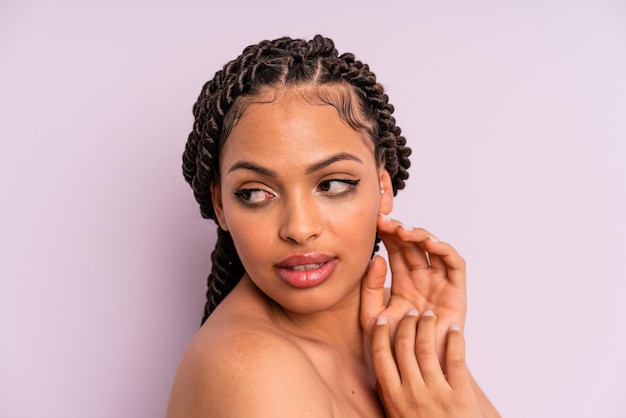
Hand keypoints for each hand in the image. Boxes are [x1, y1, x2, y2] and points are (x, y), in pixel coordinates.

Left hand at [361, 214, 466, 364]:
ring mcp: (440, 283)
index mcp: (403, 282)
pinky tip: (429, 243)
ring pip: (433, 249)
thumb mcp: (372, 317)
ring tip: (403, 231)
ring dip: (420, 235)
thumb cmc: (393, 347)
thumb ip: (370, 289)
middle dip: (400, 230)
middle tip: (385, 221)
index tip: (374, 222)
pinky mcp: (456, 291)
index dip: (387, 234)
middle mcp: (422, 279)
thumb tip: (377, 259)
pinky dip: (445, 250)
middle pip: (412, 246)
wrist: (414, 370)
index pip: (395, 250)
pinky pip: (454, 264)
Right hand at [371, 310, 480, 417]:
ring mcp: (436, 393)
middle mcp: (412, 392)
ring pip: (426, 349)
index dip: (382, 333)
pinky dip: (455, 341)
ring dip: (426, 327)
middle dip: (405, 324)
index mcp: (393, 397)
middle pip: (404, 347)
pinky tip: (453, 330)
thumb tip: (381, 374)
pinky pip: (455, 360)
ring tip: (428, 315)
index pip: (381, 356)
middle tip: (409, 312)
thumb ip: (389, 397)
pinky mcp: (460, 396)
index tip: (383, 319)